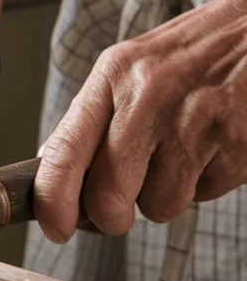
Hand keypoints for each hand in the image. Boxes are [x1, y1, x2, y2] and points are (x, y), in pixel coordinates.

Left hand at [35, 0, 246, 242]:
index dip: (52, 201)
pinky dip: (207, 182)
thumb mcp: (135, 67)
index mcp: (114, 76)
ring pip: (160, 204)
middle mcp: (149, 97)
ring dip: (168, 193)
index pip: (65, 150)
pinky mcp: (239, 144)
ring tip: (184, 150)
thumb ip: (96, 117)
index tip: (54, 227)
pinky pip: (206, 194)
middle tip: (119, 210)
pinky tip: (215, 144)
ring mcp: (196, 122)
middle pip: (109, 193)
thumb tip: (54, 171)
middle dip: (111, 216)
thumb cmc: (197, 53)